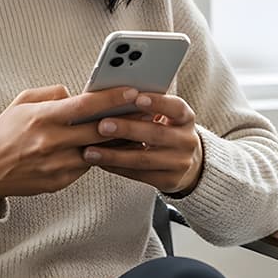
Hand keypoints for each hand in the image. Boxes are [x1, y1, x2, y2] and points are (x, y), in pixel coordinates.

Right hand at [0, 85, 140, 207]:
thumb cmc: (5, 133)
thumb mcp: (22, 103)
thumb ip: (51, 94)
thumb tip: (75, 93)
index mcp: (43, 119)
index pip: (85, 106)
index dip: (112, 98)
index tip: (132, 91)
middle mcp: (52, 143)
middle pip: (99, 131)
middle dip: (125, 120)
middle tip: (146, 110)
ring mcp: (57, 165)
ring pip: (98, 152)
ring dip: (117, 141)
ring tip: (135, 129)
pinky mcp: (60, 182)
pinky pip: (86, 166)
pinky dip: (98, 156)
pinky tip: (109, 148)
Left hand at [81, 93, 203, 195]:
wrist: (186, 162)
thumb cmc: (165, 130)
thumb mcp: (165, 116)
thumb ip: (145, 107)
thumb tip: (111, 98)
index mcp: (185, 118)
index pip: (175, 107)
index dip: (157, 102)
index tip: (136, 97)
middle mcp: (187, 140)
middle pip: (156, 134)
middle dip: (127, 129)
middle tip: (102, 125)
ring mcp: (180, 163)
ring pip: (144, 159)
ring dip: (114, 155)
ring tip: (90, 151)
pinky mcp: (169, 181)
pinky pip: (139, 175)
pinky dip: (117, 168)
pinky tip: (100, 162)